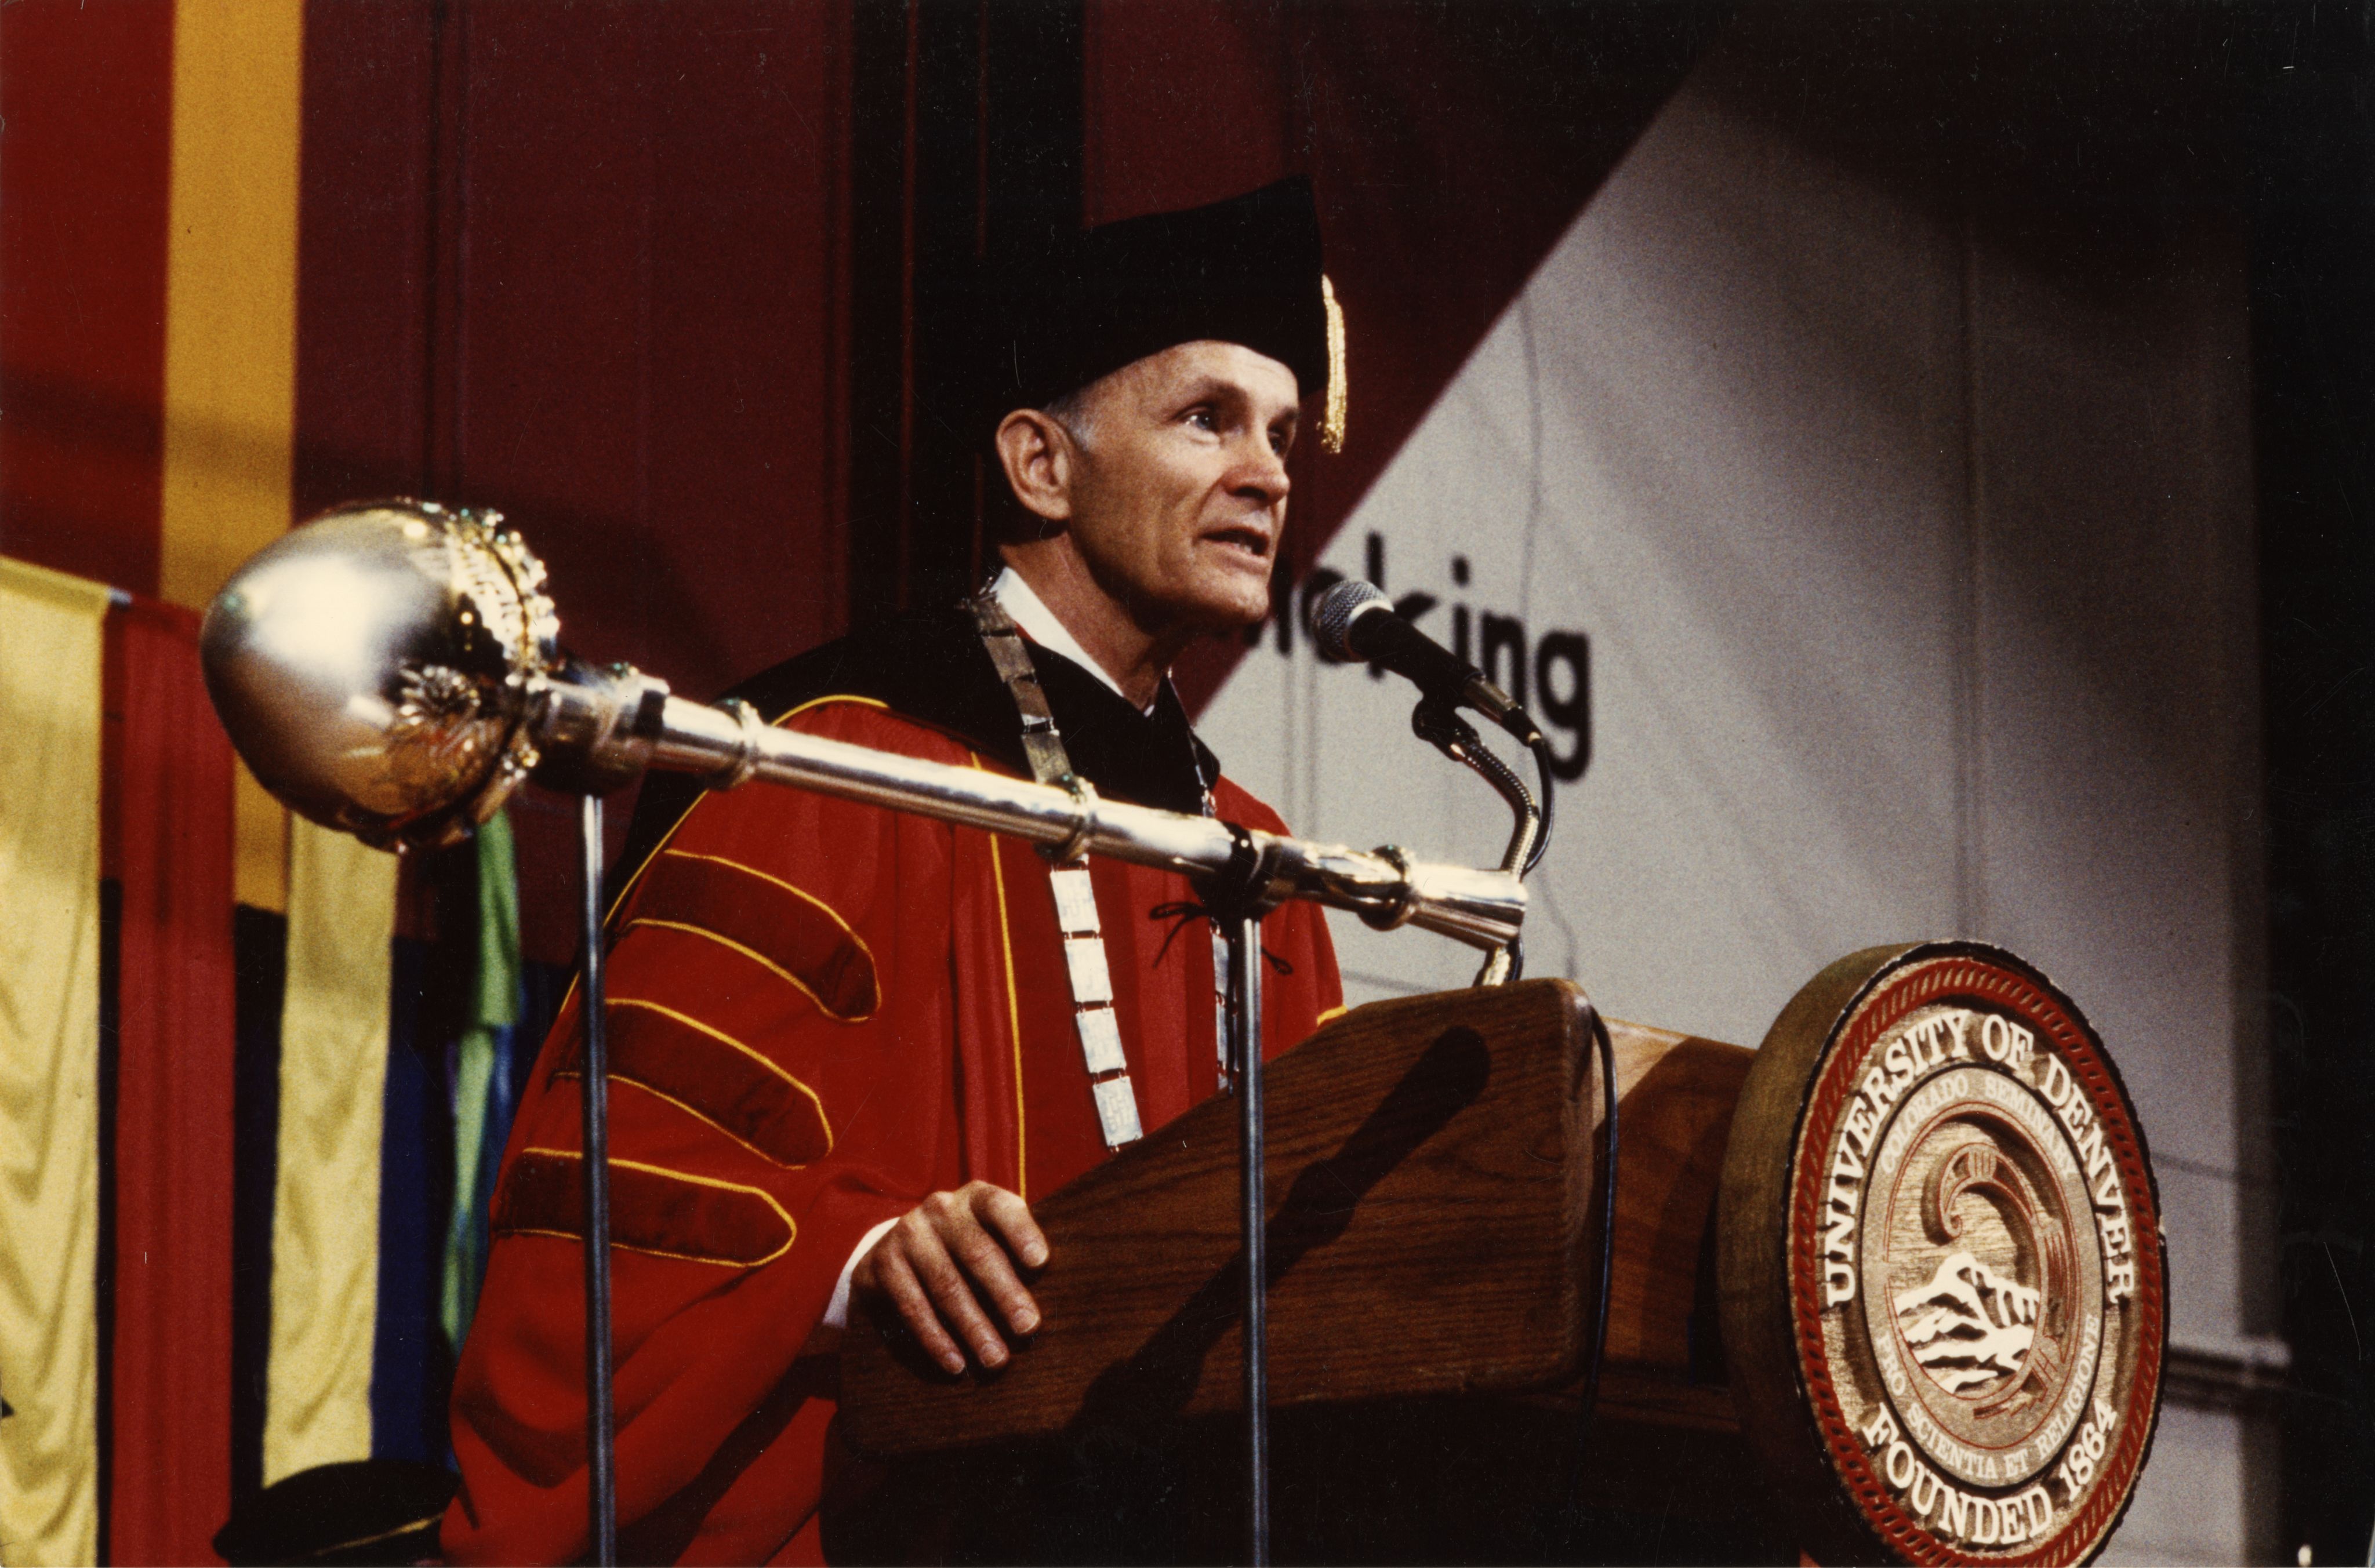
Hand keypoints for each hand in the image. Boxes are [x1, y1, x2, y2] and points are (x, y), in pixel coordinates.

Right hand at [851, 1181, 1047, 1373]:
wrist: (894, 1250)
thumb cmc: (964, 1250)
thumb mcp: (988, 1236)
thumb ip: (1016, 1253)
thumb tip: (1064, 1296)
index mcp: (976, 1198)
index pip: (1002, 1208)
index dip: (1021, 1232)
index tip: (1041, 1262)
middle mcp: (941, 1208)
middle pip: (977, 1252)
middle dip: (1005, 1294)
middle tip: (1028, 1329)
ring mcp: (908, 1233)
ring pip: (946, 1285)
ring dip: (973, 1326)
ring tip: (996, 1359)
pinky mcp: (883, 1263)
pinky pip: (912, 1306)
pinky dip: (936, 1338)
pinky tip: (956, 1363)